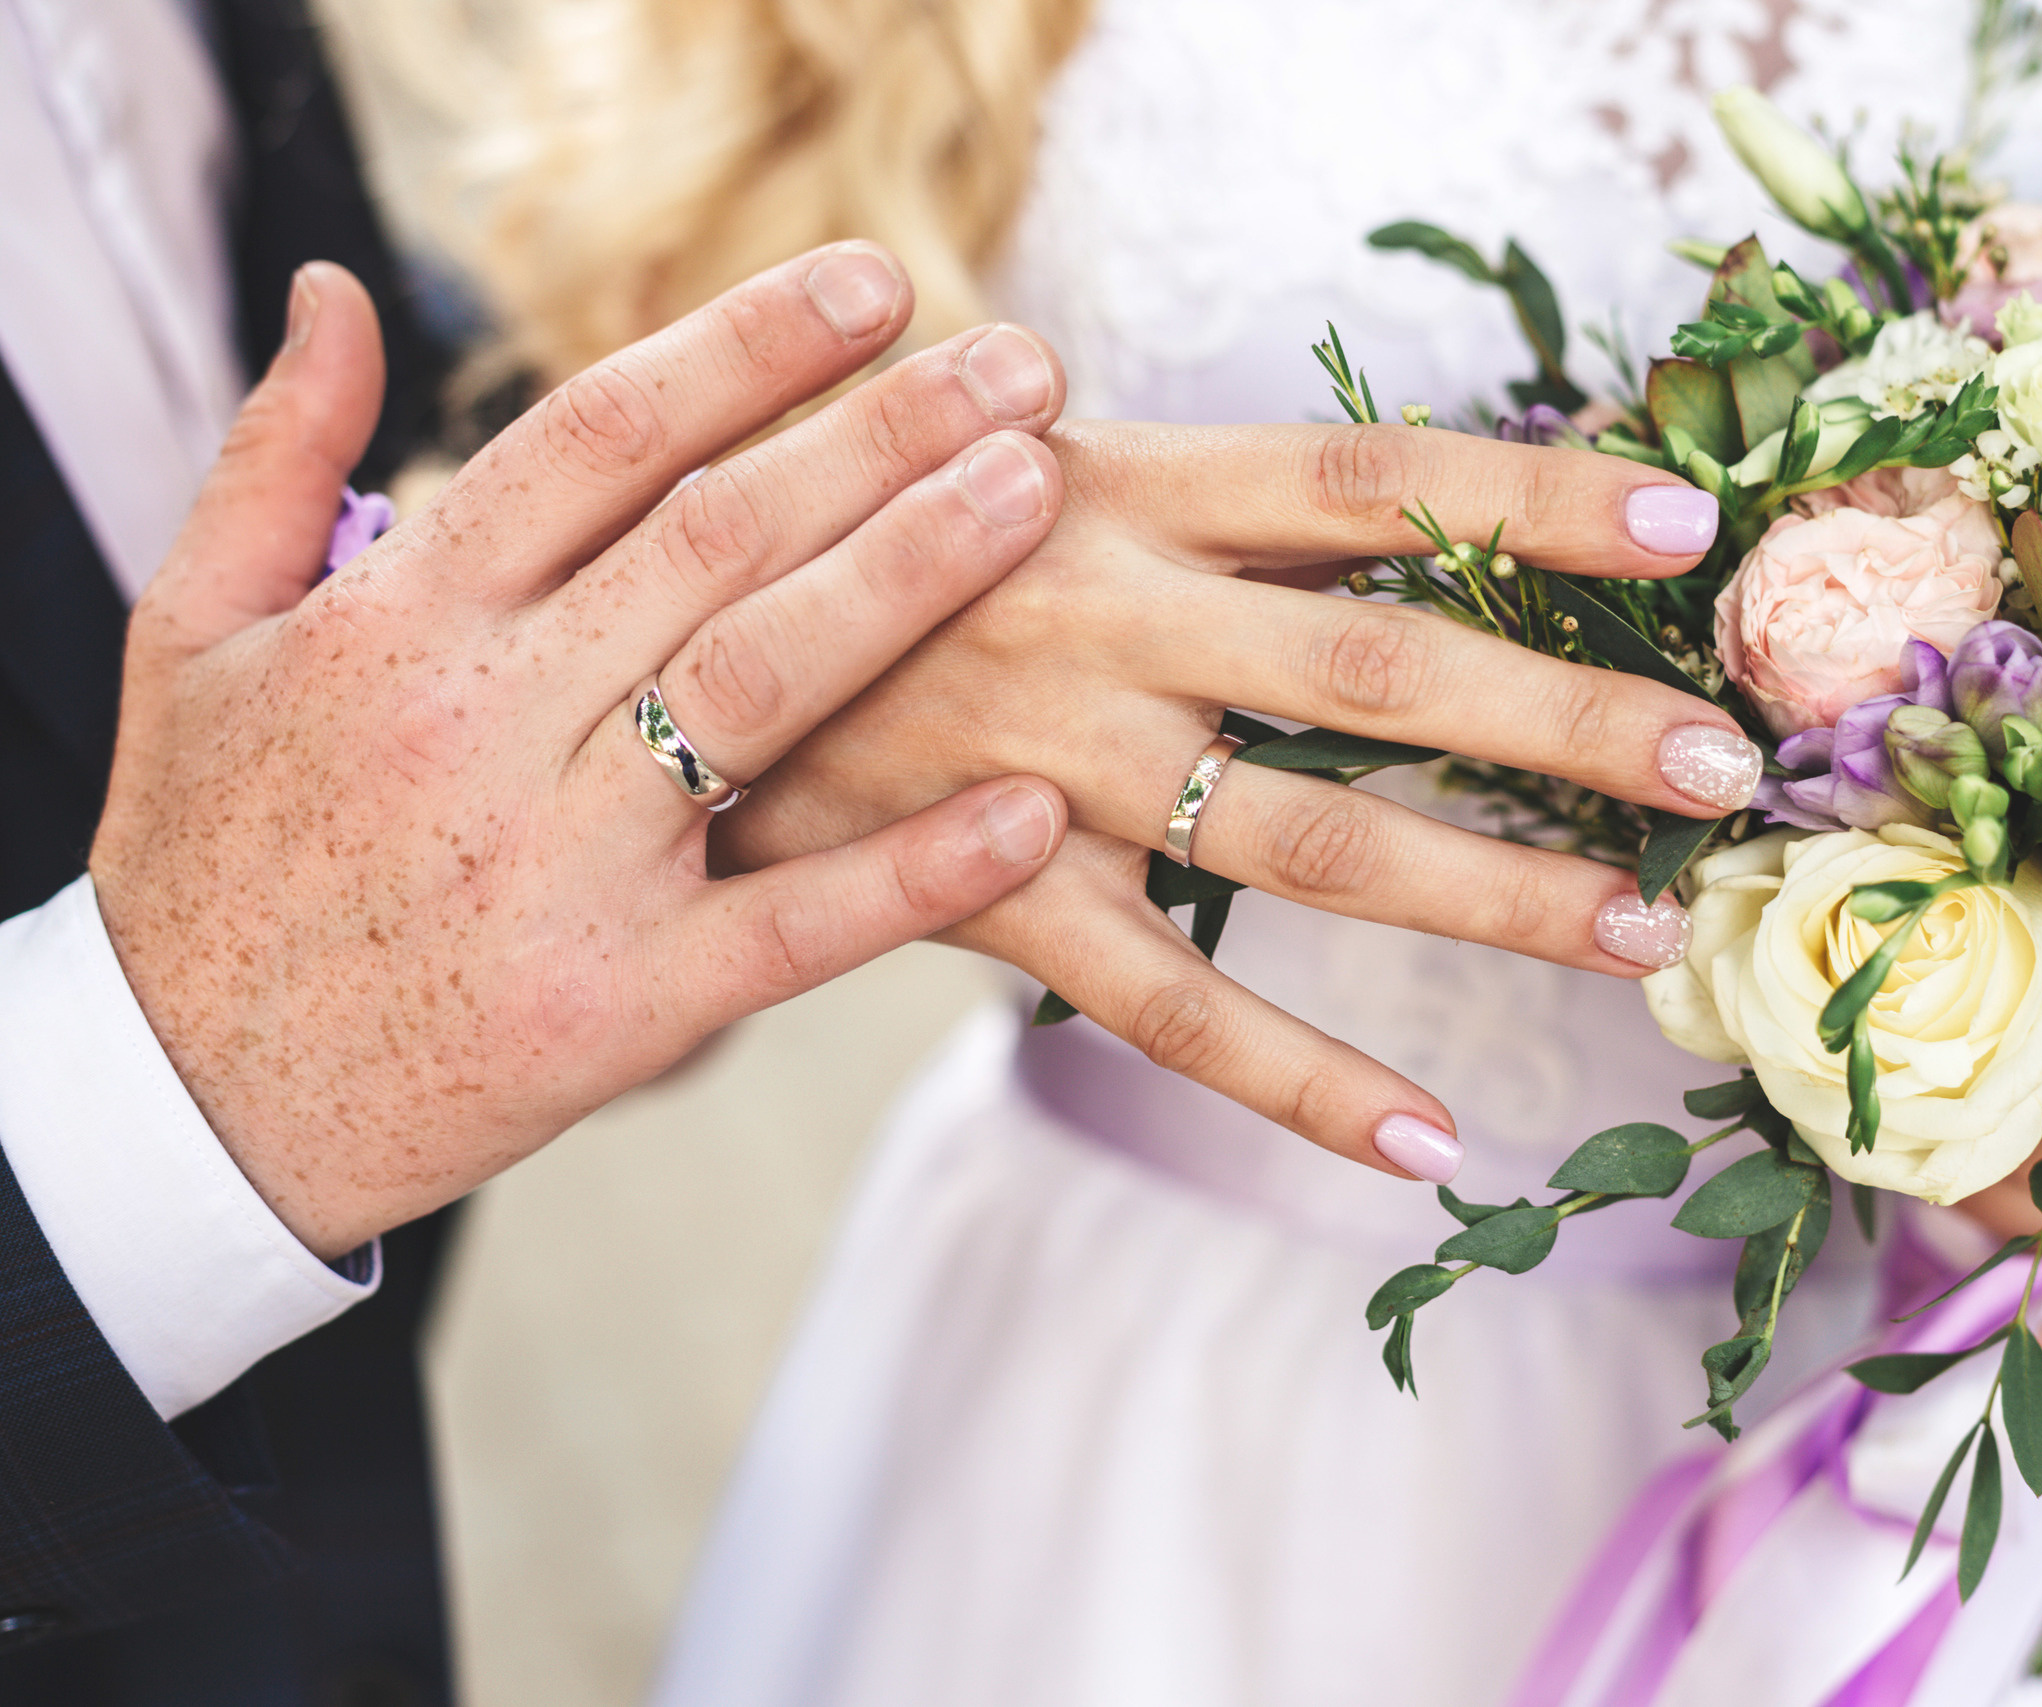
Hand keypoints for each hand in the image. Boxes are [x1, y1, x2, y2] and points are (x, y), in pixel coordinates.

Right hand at [92, 246, 1072, 1256]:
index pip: (599, 437)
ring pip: (758, 687)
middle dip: (880, 436)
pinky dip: (916, 869)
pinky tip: (1034, 809)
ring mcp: (560, 865)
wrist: (186, 1101)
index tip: (874, 285)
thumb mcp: (196, 631)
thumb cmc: (205, 857)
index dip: (748, 346)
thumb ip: (277, 451)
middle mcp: (486, 720)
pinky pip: (790, 926)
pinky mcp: (619, 1008)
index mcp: (401, 614)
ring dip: (910, 579)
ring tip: (1035, 491)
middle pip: (712, 537)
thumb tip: (339, 287)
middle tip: (1019, 364)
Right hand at [718, 415, 1757, 1179]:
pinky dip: (1299, 1080)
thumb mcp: (1008, 463)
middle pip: (1375, 662)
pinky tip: (1426, 1143)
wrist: (632, 645)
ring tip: (1640, 940)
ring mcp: (1048, 756)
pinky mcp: (986, 889)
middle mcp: (1103, 606)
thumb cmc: (864, 544)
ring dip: (1487, 891)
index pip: (1366, 475)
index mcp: (1124, 481)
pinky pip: (1168, 1004)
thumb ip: (1180, 495)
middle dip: (1560, 717)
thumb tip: (1380, 498)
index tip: (1687, 526)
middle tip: (1724, 772)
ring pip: (1304, 835)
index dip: (1529, 495)